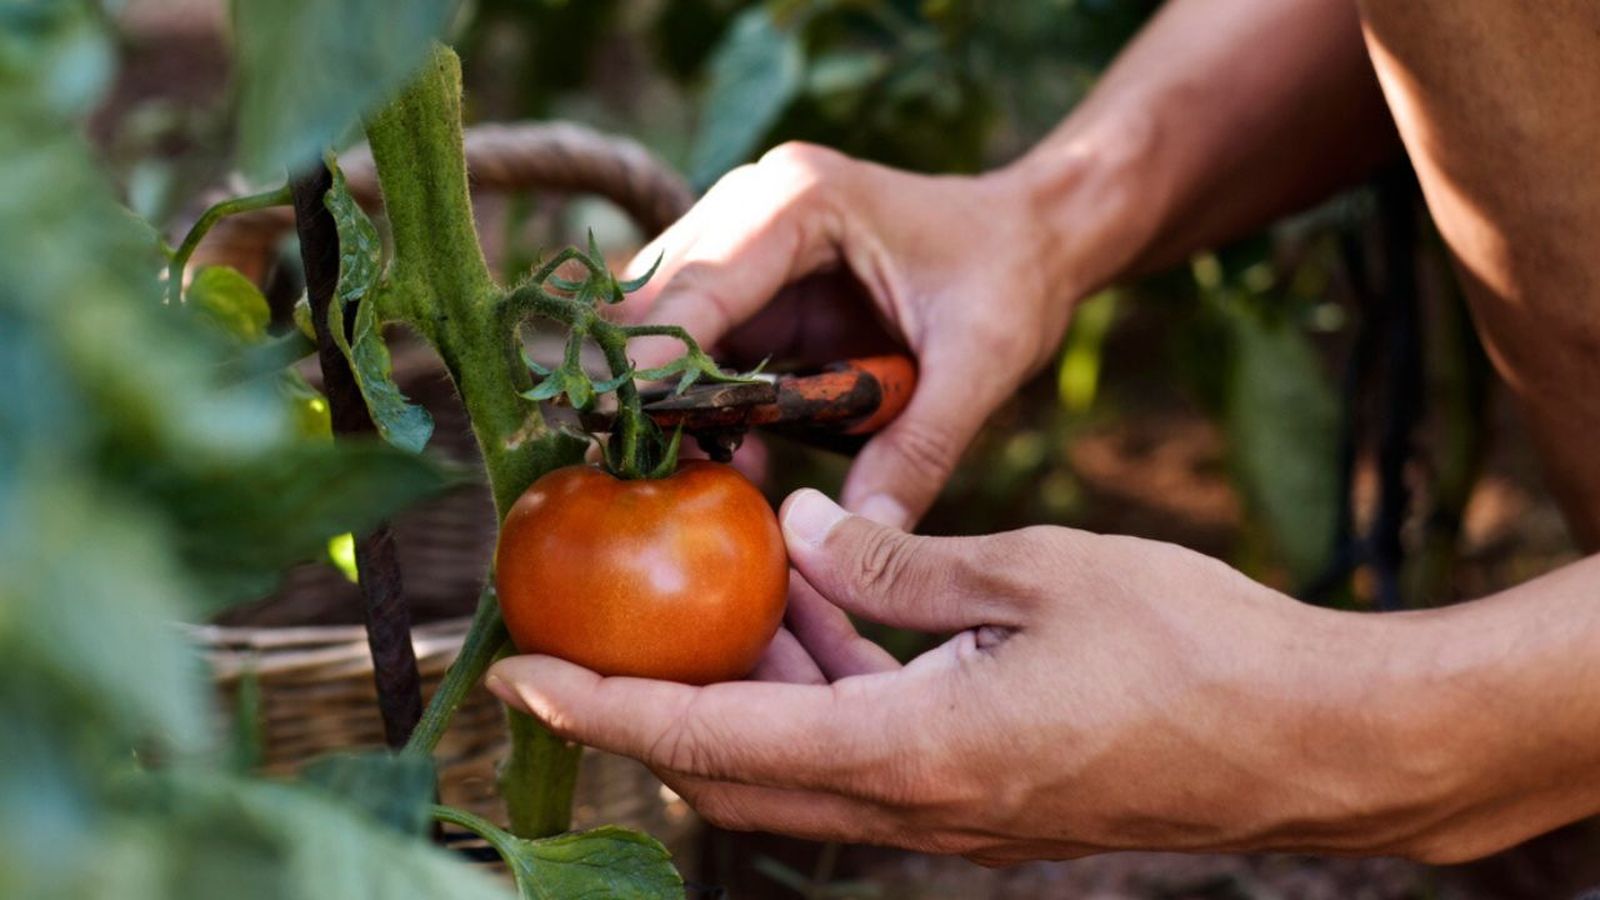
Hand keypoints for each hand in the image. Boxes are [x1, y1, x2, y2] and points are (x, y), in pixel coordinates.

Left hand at [487, 490, 1485, 864]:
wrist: (1311, 743)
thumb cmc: (1190, 647)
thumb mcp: (1032, 572)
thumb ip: (896, 559)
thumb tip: (793, 526)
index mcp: (912, 752)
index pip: (712, 734)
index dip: (609, 702)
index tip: (523, 670)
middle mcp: (914, 807)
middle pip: (735, 766)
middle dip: (659, 697)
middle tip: (614, 613)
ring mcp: (951, 817)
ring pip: (799, 762)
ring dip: (750, 686)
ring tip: (734, 585)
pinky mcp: (984, 801)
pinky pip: (864, 756)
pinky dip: (821, 692)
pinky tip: (828, 612)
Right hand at [617, 143, 1078, 528]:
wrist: (1033, 235)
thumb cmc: (1011, 278)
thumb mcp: (981, 364)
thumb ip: (921, 448)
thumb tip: (866, 534)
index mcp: (802, 202)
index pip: (696, 287)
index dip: (654, 364)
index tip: (622, 436)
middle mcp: (754, 205)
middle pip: (651, 297)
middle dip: (642, 383)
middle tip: (641, 469)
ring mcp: (743, 238)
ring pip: (657, 320)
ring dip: (663, 394)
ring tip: (681, 471)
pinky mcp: (751, 281)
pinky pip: (694, 341)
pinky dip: (695, 397)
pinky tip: (720, 452)